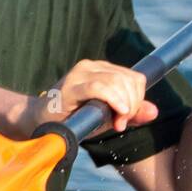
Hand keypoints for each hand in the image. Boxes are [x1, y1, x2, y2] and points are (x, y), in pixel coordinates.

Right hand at [25, 59, 159, 134]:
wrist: (37, 124)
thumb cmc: (70, 120)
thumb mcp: (104, 117)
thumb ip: (129, 113)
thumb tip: (154, 112)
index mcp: (101, 70)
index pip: (133, 77)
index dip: (138, 98)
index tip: (127, 119)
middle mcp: (91, 66)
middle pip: (129, 79)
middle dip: (132, 104)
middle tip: (121, 123)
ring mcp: (80, 73)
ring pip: (117, 82)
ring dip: (124, 105)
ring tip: (116, 123)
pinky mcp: (71, 84)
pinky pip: (100, 87)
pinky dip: (114, 99)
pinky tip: (117, 113)